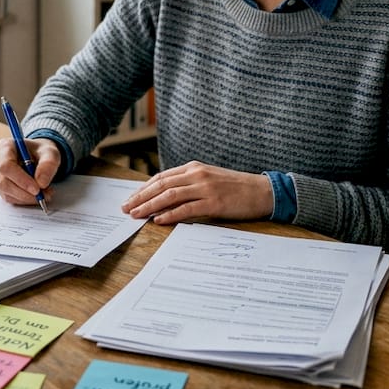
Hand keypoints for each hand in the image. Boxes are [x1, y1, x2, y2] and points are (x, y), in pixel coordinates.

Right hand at [0, 137, 60, 206]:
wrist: (37, 156)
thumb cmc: (40, 152)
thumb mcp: (50, 152)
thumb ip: (48, 164)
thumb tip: (41, 182)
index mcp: (4, 147)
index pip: (6, 166)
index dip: (21, 179)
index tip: (37, 189)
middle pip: (4, 182)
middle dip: (25, 192)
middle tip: (43, 195)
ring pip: (6, 193)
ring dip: (26, 197)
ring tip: (43, 193)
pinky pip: (9, 197)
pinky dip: (24, 200)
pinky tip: (34, 195)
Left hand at [120, 161, 272, 223]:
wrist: (262, 191)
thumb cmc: (235, 188)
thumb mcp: (209, 180)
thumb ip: (189, 184)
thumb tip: (165, 197)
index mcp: (193, 168)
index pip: (161, 177)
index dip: (143, 188)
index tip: (130, 199)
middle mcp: (196, 175)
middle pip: (161, 185)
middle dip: (140, 197)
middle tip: (125, 208)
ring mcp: (205, 188)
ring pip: (170, 195)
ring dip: (150, 205)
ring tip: (136, 214)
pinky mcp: (214, 202)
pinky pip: (186, 208)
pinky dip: (170, 214)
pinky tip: (158, 220)